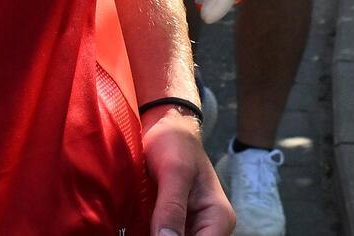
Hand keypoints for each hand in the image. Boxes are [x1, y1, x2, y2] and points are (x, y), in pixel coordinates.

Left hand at [141, 109, 234, 235]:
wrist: (165, 127)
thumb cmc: (175, 142)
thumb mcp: (174, 171)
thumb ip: (171, 206)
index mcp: (218, 217)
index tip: (154, 231)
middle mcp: (207, 227)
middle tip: (140, 223)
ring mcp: (189, 226)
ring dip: (153, 233)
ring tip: (137, 220)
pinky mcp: (171, 223)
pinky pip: (161, 234)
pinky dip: (148, 230)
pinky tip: (135, 224)